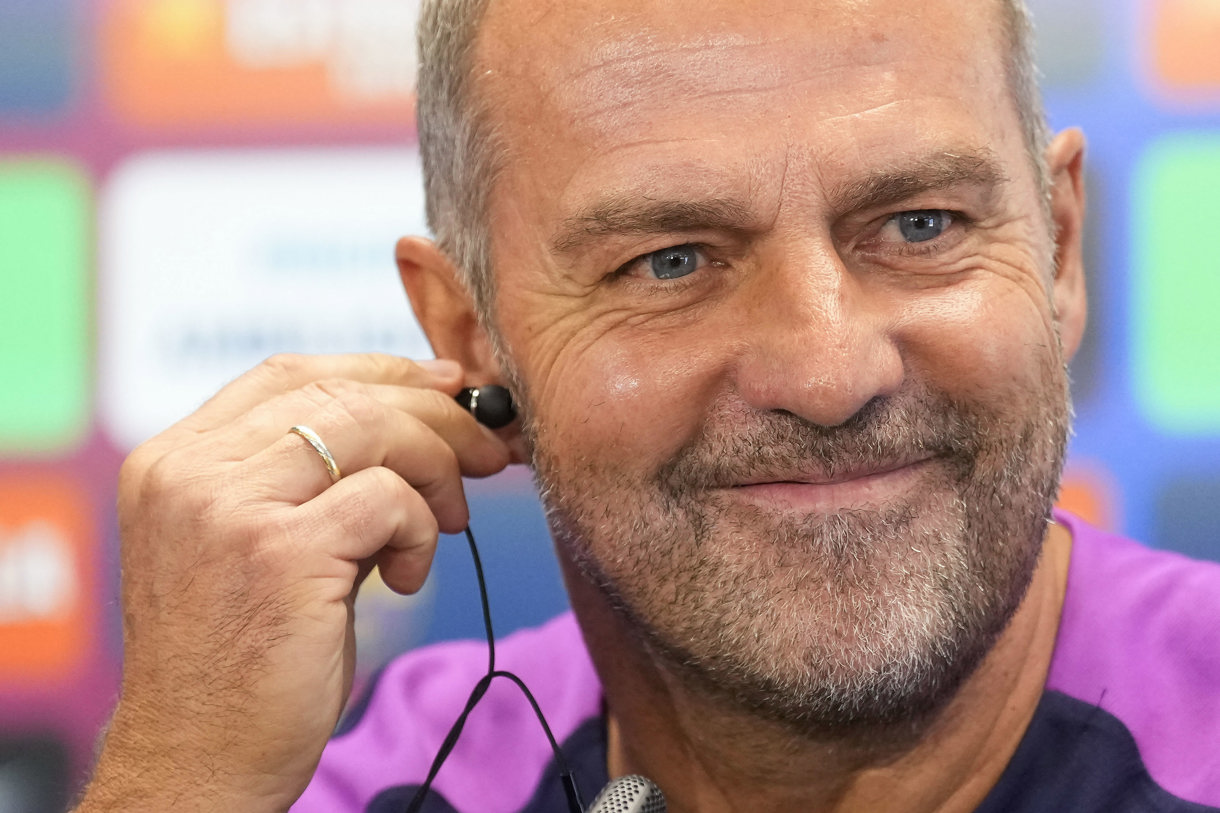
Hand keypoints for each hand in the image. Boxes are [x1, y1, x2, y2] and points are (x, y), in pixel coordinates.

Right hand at [75, 354, 513, 811]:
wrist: (199, 763)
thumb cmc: (243, 659)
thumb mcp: (259, 544)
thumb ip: (312, 479)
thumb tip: (422, 413)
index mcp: (174, 460)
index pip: (288, 374)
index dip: (378, 370)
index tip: (443, 386)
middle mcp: (190, 472)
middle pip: (341, 394)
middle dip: (434, 416)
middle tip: (485, 453)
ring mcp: (228, 508)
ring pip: (374, 431)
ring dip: (437, 470)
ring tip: (449, 522)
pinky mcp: (279, 552)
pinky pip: (391, 500)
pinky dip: (423, 531)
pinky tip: (408, 577)